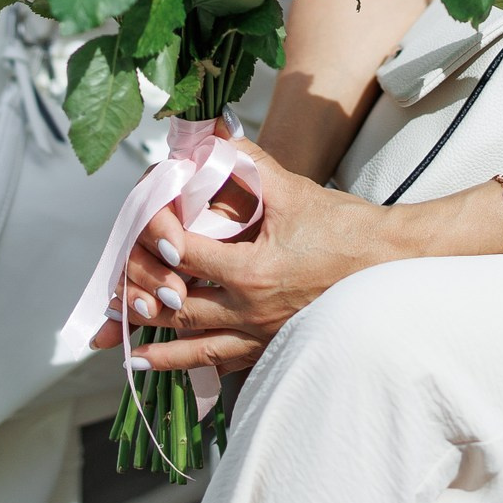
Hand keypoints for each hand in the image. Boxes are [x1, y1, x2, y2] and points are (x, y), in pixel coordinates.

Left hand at [89, 132, 391, 375]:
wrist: (391, 266)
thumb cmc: (346, 229)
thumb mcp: (294, 191)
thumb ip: (248, 163)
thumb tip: (213, 133)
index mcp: (251, 272)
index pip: (184, 256)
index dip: (156, 238)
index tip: (143, 222)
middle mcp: (251, 312)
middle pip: (179, 310)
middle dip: (140, 302)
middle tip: (111, 298)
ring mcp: (264, 335)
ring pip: (198, 348)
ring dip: (159, 349)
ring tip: (126, 351)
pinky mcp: (276, 346)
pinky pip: (227, 364)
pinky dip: (197, 366)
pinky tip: (178, 369)